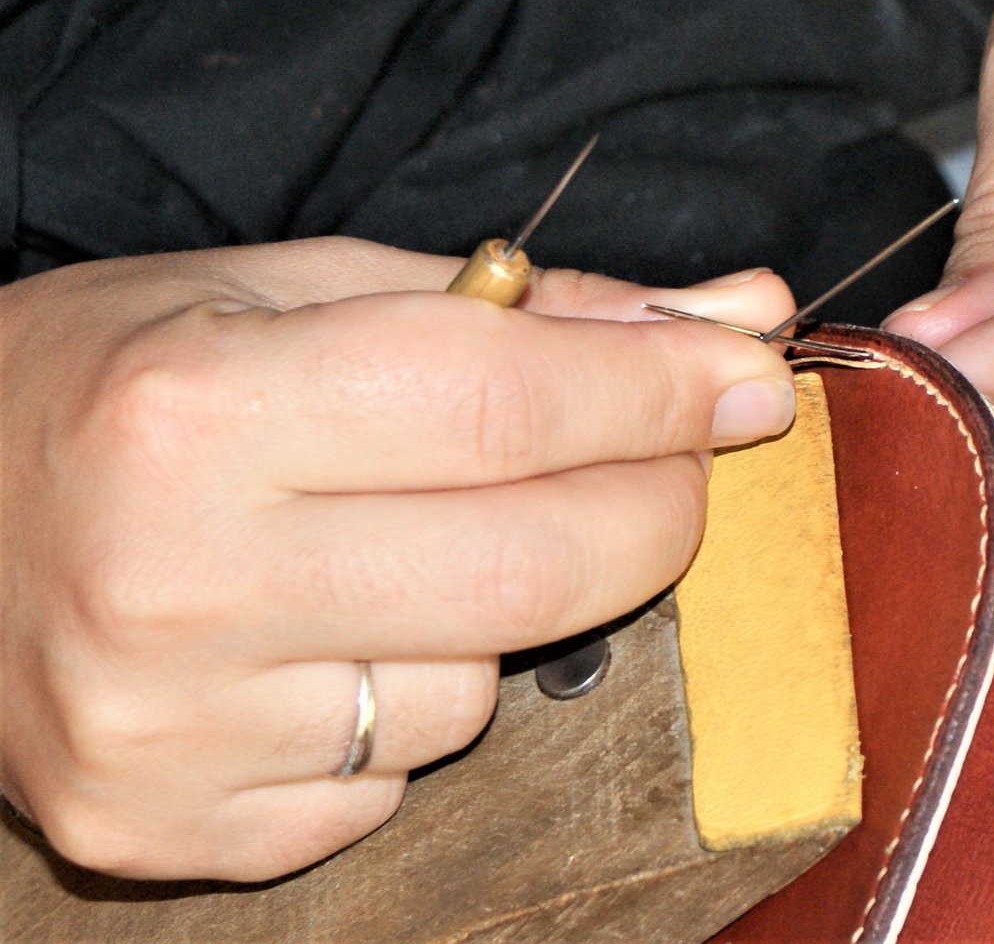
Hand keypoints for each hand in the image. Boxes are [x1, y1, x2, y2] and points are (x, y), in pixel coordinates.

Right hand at [0, 239, 795, 879]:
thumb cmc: (117, 380)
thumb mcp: (298, 291)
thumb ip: (529, 312)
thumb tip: (738, 321)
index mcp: (198, 411)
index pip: (510, 407)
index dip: (662, 390)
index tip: (748, 376)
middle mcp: (176, 583)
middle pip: (535, 567)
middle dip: (655, 503)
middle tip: (674, 455)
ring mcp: (166, 732)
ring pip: (477, 692)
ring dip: (508, 613)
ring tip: (411, 543)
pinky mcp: (162, 830)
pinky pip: (391, 785)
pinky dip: (408, 707)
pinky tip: (334, 639)